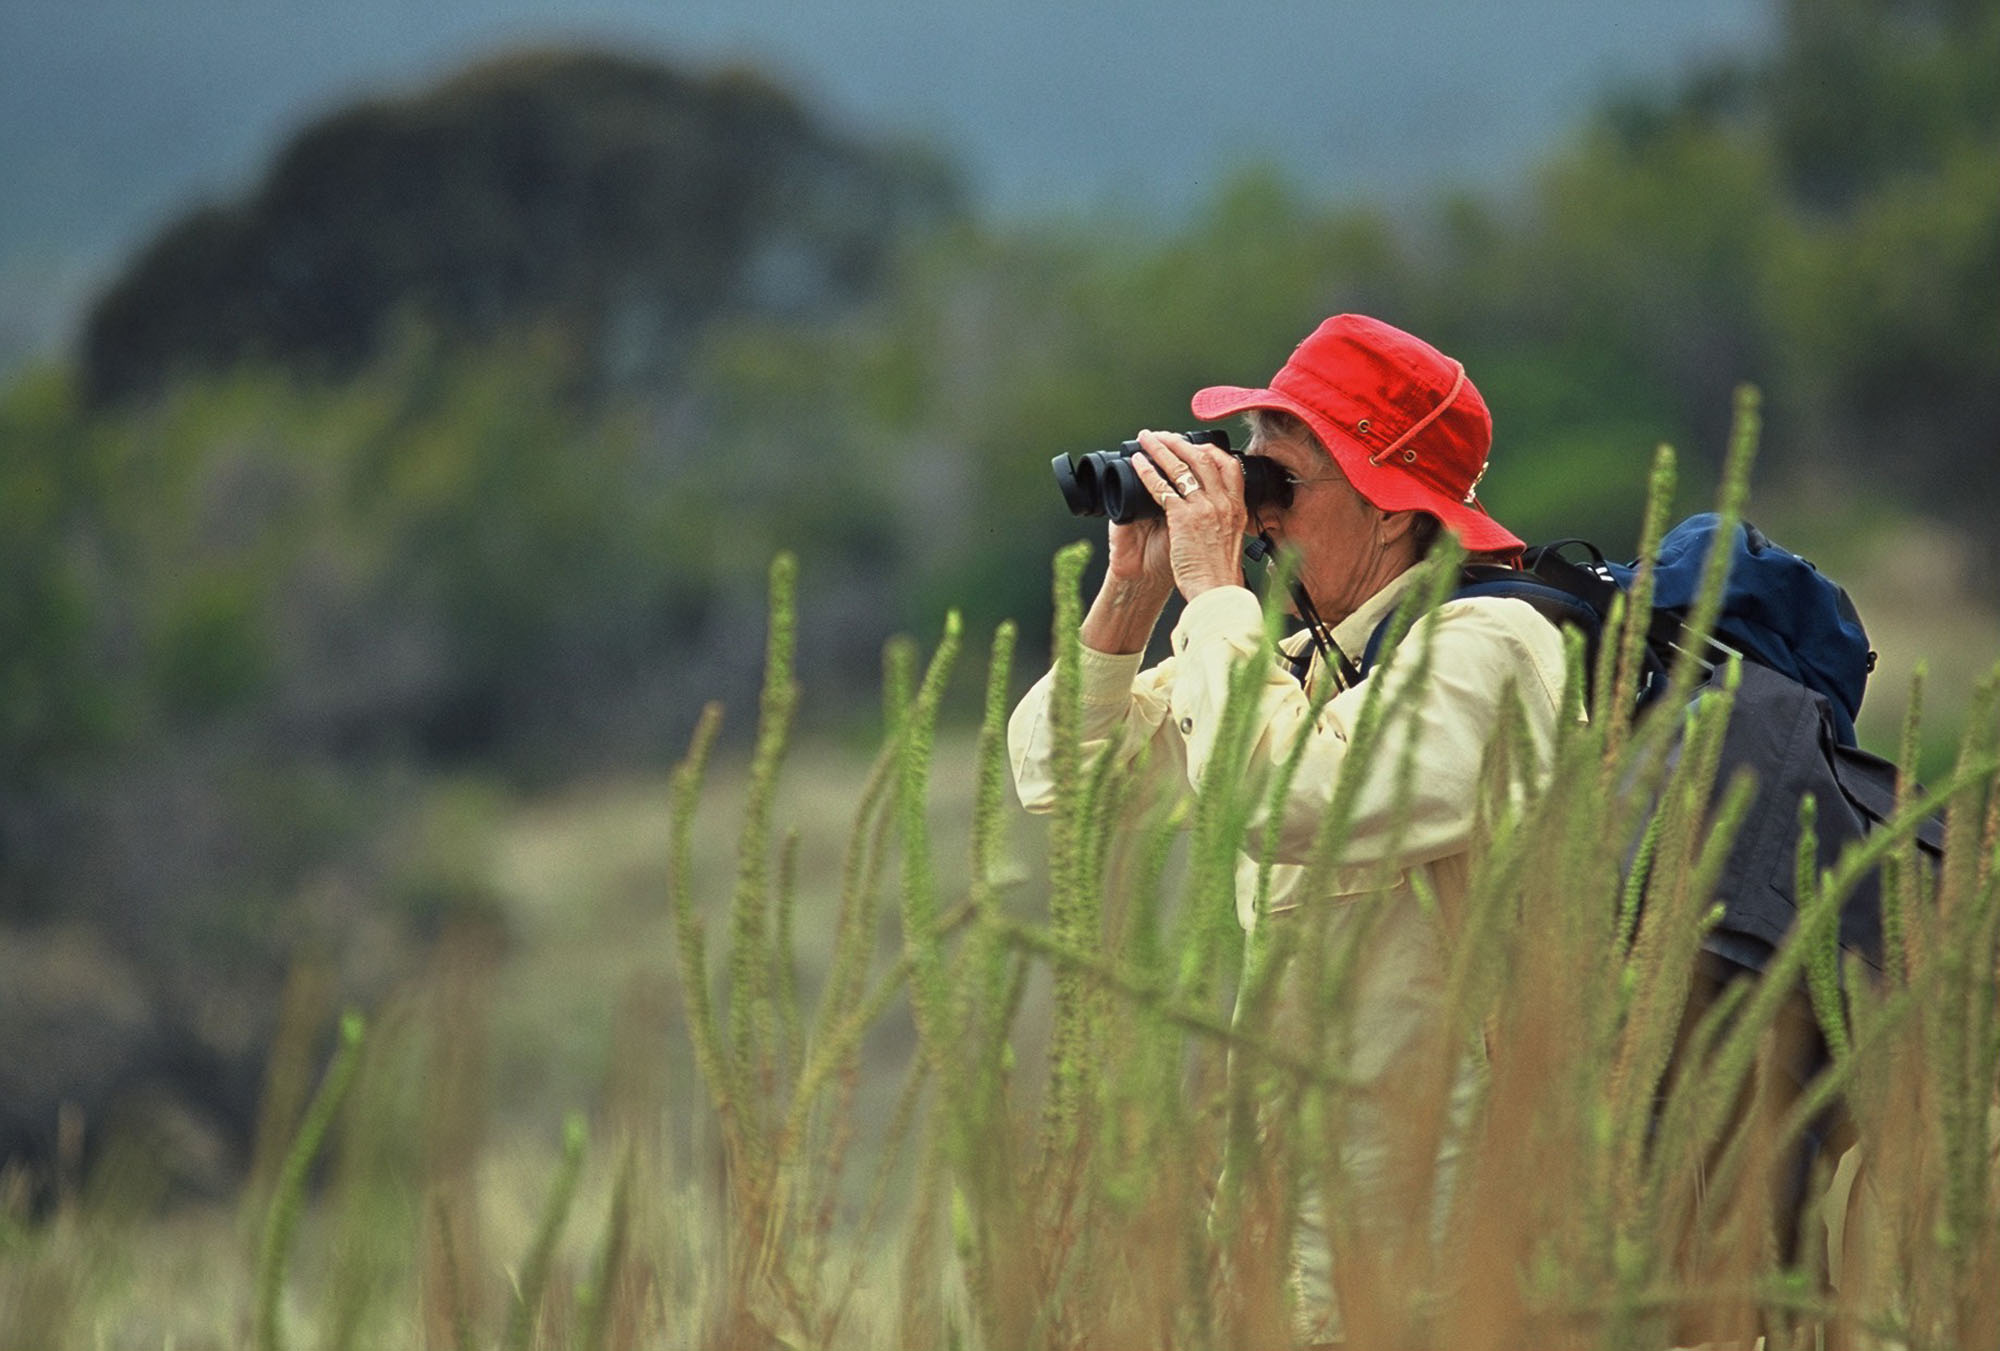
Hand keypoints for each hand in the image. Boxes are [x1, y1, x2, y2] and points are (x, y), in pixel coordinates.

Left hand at [1127, 430, 1246, 600]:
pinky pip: (1163, 487)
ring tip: (1145, 439)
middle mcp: (1224, 503)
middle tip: (1163, 435)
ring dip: (1160, 449)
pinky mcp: (1184, 519)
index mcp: (1237, 508)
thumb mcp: (1231, 540)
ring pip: (1181, 467)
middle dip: (1179, 442)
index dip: (1209, 450)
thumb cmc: (1219, 572)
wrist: (1216, 592)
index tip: (1193, 445)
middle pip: (1203, 458)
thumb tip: (1212, 512)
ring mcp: (1205, 509)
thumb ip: (1224, 521)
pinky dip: (1147, 472)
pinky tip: (1137, 464)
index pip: (1229, 465)